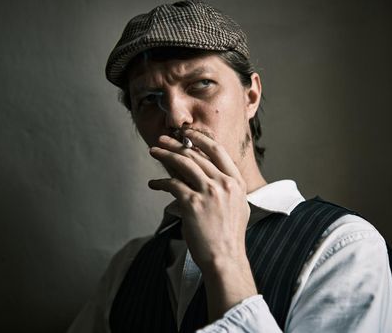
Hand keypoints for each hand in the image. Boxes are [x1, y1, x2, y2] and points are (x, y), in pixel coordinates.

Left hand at [148, 129, 256, 319]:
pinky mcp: (192, 204)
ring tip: (154, 150)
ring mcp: (209, 192)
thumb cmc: (229, 237)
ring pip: (182, 163)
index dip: (200, 138)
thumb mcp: (238, 206)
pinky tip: (153, 183)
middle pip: (196, 154)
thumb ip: (227, 188)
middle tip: (163, 139)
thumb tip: (210, 176)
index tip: (188, 133)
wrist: (224, 258)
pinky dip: (160, 182)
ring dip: (165, 154)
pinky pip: (172, 184)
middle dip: (176, 144)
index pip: (218, 150)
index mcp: (236, 182)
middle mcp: (224, 183)